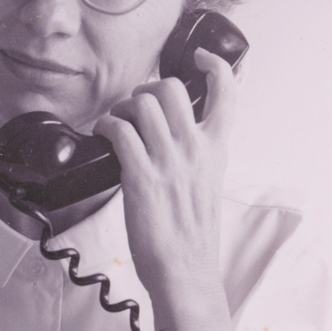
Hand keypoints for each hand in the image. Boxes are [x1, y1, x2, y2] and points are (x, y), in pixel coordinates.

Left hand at [93, 48, 235, 330]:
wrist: (186, 273)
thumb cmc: (193, 235)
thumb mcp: (208, 185)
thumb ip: (198, 156)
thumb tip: (176, 137)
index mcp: (217, 150)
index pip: (228, 92)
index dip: (214, 65)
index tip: (197, 57)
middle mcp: (196, 149)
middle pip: (171, 88)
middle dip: (147, 89)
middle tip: (137, 108)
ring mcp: (169, 162)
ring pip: (142, 104)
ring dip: (122, 108)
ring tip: (117, 126)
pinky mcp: (141, 177)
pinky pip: (119, 130)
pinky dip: (106, 126)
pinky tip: (103, 136)